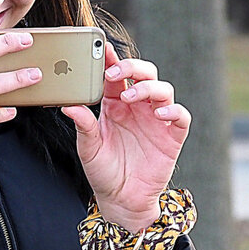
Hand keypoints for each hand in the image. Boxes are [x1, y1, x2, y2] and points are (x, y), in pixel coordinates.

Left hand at [61, 42, 190, 232]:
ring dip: (147, 87)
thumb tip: (68, 105)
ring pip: (162, 89)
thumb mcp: (88, 147)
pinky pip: (180, 116)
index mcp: (115, 105)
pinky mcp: (172, 136)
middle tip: (115, 72)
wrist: (121, 199)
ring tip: (130, 97)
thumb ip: (83, 125)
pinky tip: (159, 114)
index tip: (101, 49)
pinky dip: (172, 111)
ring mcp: (157, 120)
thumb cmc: (103, 171)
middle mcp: (138, 107)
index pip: (116, 76)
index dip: (111, 60)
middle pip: (144, 74)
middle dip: (131, 67)